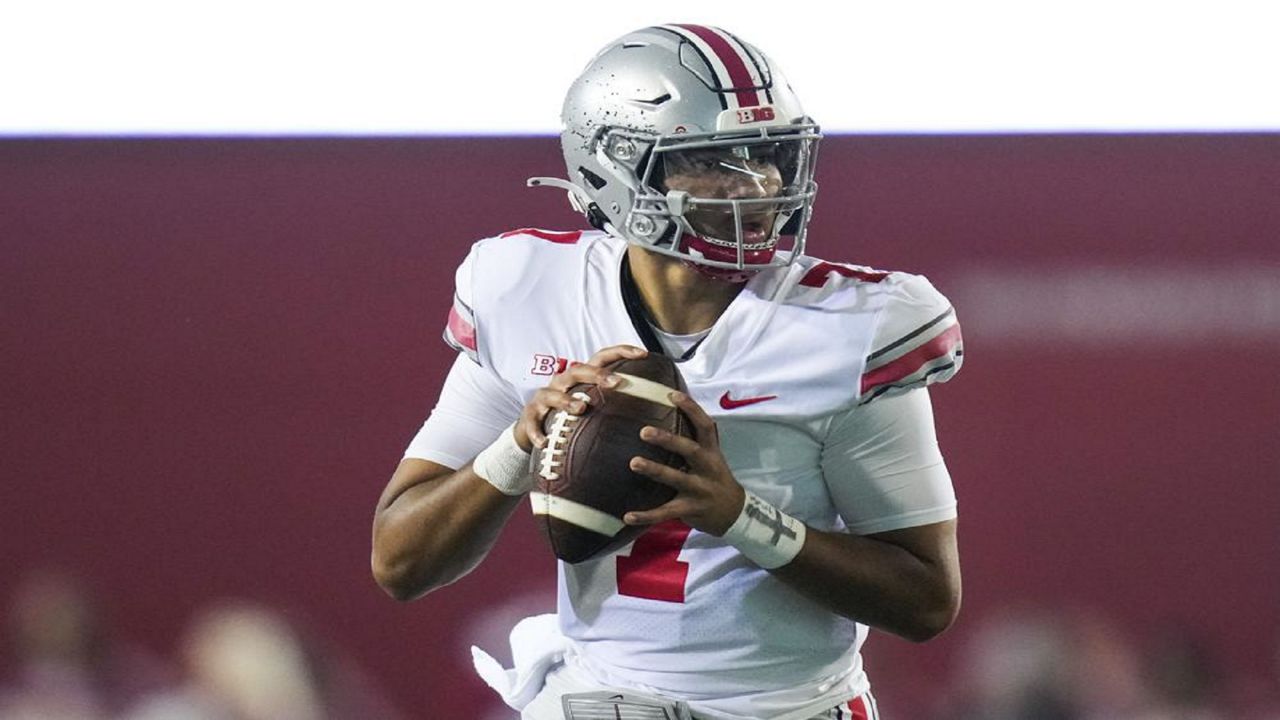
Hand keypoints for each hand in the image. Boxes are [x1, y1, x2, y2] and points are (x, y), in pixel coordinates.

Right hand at [514, 344, 647, 451]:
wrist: (532, 430)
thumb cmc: (569, 416)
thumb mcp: (590, 405)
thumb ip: (614, 402)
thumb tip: (654, 407)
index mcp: (580, 378)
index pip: (601, 357)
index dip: (621, 351)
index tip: (643, 353)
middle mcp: (562, 383)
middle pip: (578, 371)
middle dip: (597, 374)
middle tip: (617, 382)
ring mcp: (544, 398)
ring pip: (553, 394)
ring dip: (567, 401)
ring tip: (581, 409)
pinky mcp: (529, 417)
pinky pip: (532, 424)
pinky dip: (538, 433)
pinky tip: (545, 442)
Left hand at [624, 392, 745, 535]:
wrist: (733, 512)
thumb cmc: (714, 477)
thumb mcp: (710, 456)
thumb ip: (692, 439)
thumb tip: (665, 410)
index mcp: (711, 452)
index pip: (705, 426)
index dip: (691, 409)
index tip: (672, 395)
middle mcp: (707, 468)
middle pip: (690, 450)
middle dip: (668, 440)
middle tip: (644, 431)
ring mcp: (699, 490)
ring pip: (676, 479)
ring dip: (655, 470)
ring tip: (634, 462)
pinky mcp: (690, 510)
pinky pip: (666, 513)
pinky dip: (646, 515)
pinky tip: (627, 516)